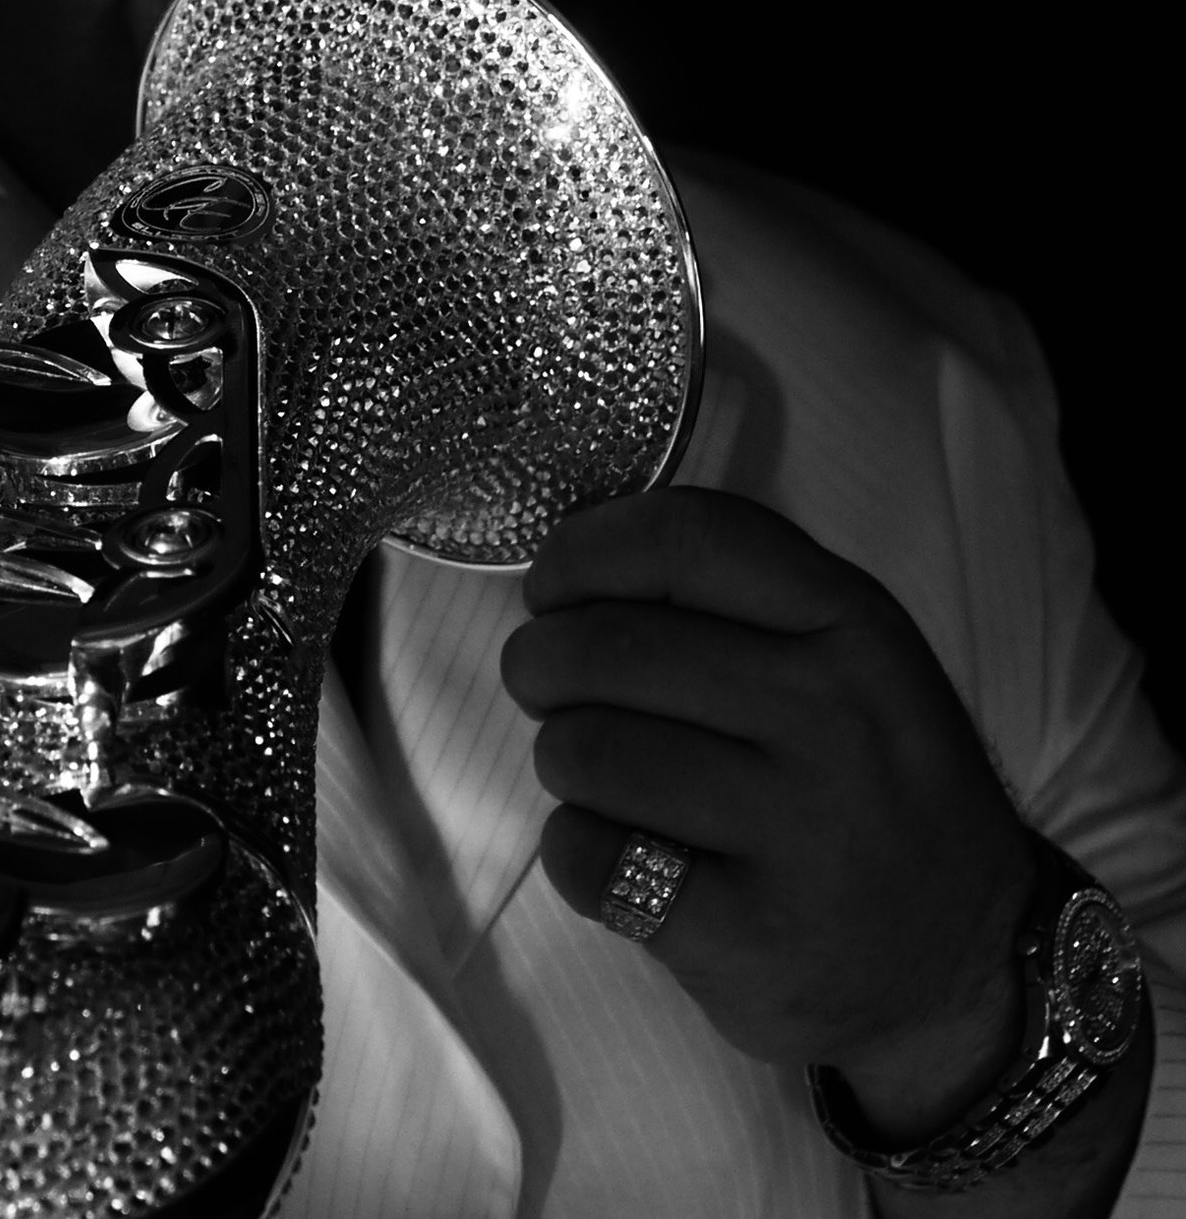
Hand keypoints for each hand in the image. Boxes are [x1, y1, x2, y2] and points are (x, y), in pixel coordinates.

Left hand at [501, 486, 1036, 1141]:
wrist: (970, 971)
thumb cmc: (872, 791)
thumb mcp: (850, 661)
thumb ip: (731, 597)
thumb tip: (569, 561)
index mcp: (855, 624)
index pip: (684, 539)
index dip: (582, 553)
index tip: (548, 590)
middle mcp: (835, 716)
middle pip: (604, 645)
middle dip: (540, 664)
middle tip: (546, 692)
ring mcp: (800, 831)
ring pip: (583, 749)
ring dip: (562, 761)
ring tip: (604, 781)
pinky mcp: (749, 935)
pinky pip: (585, 855)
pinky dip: (574, 851)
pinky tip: (622, 857)